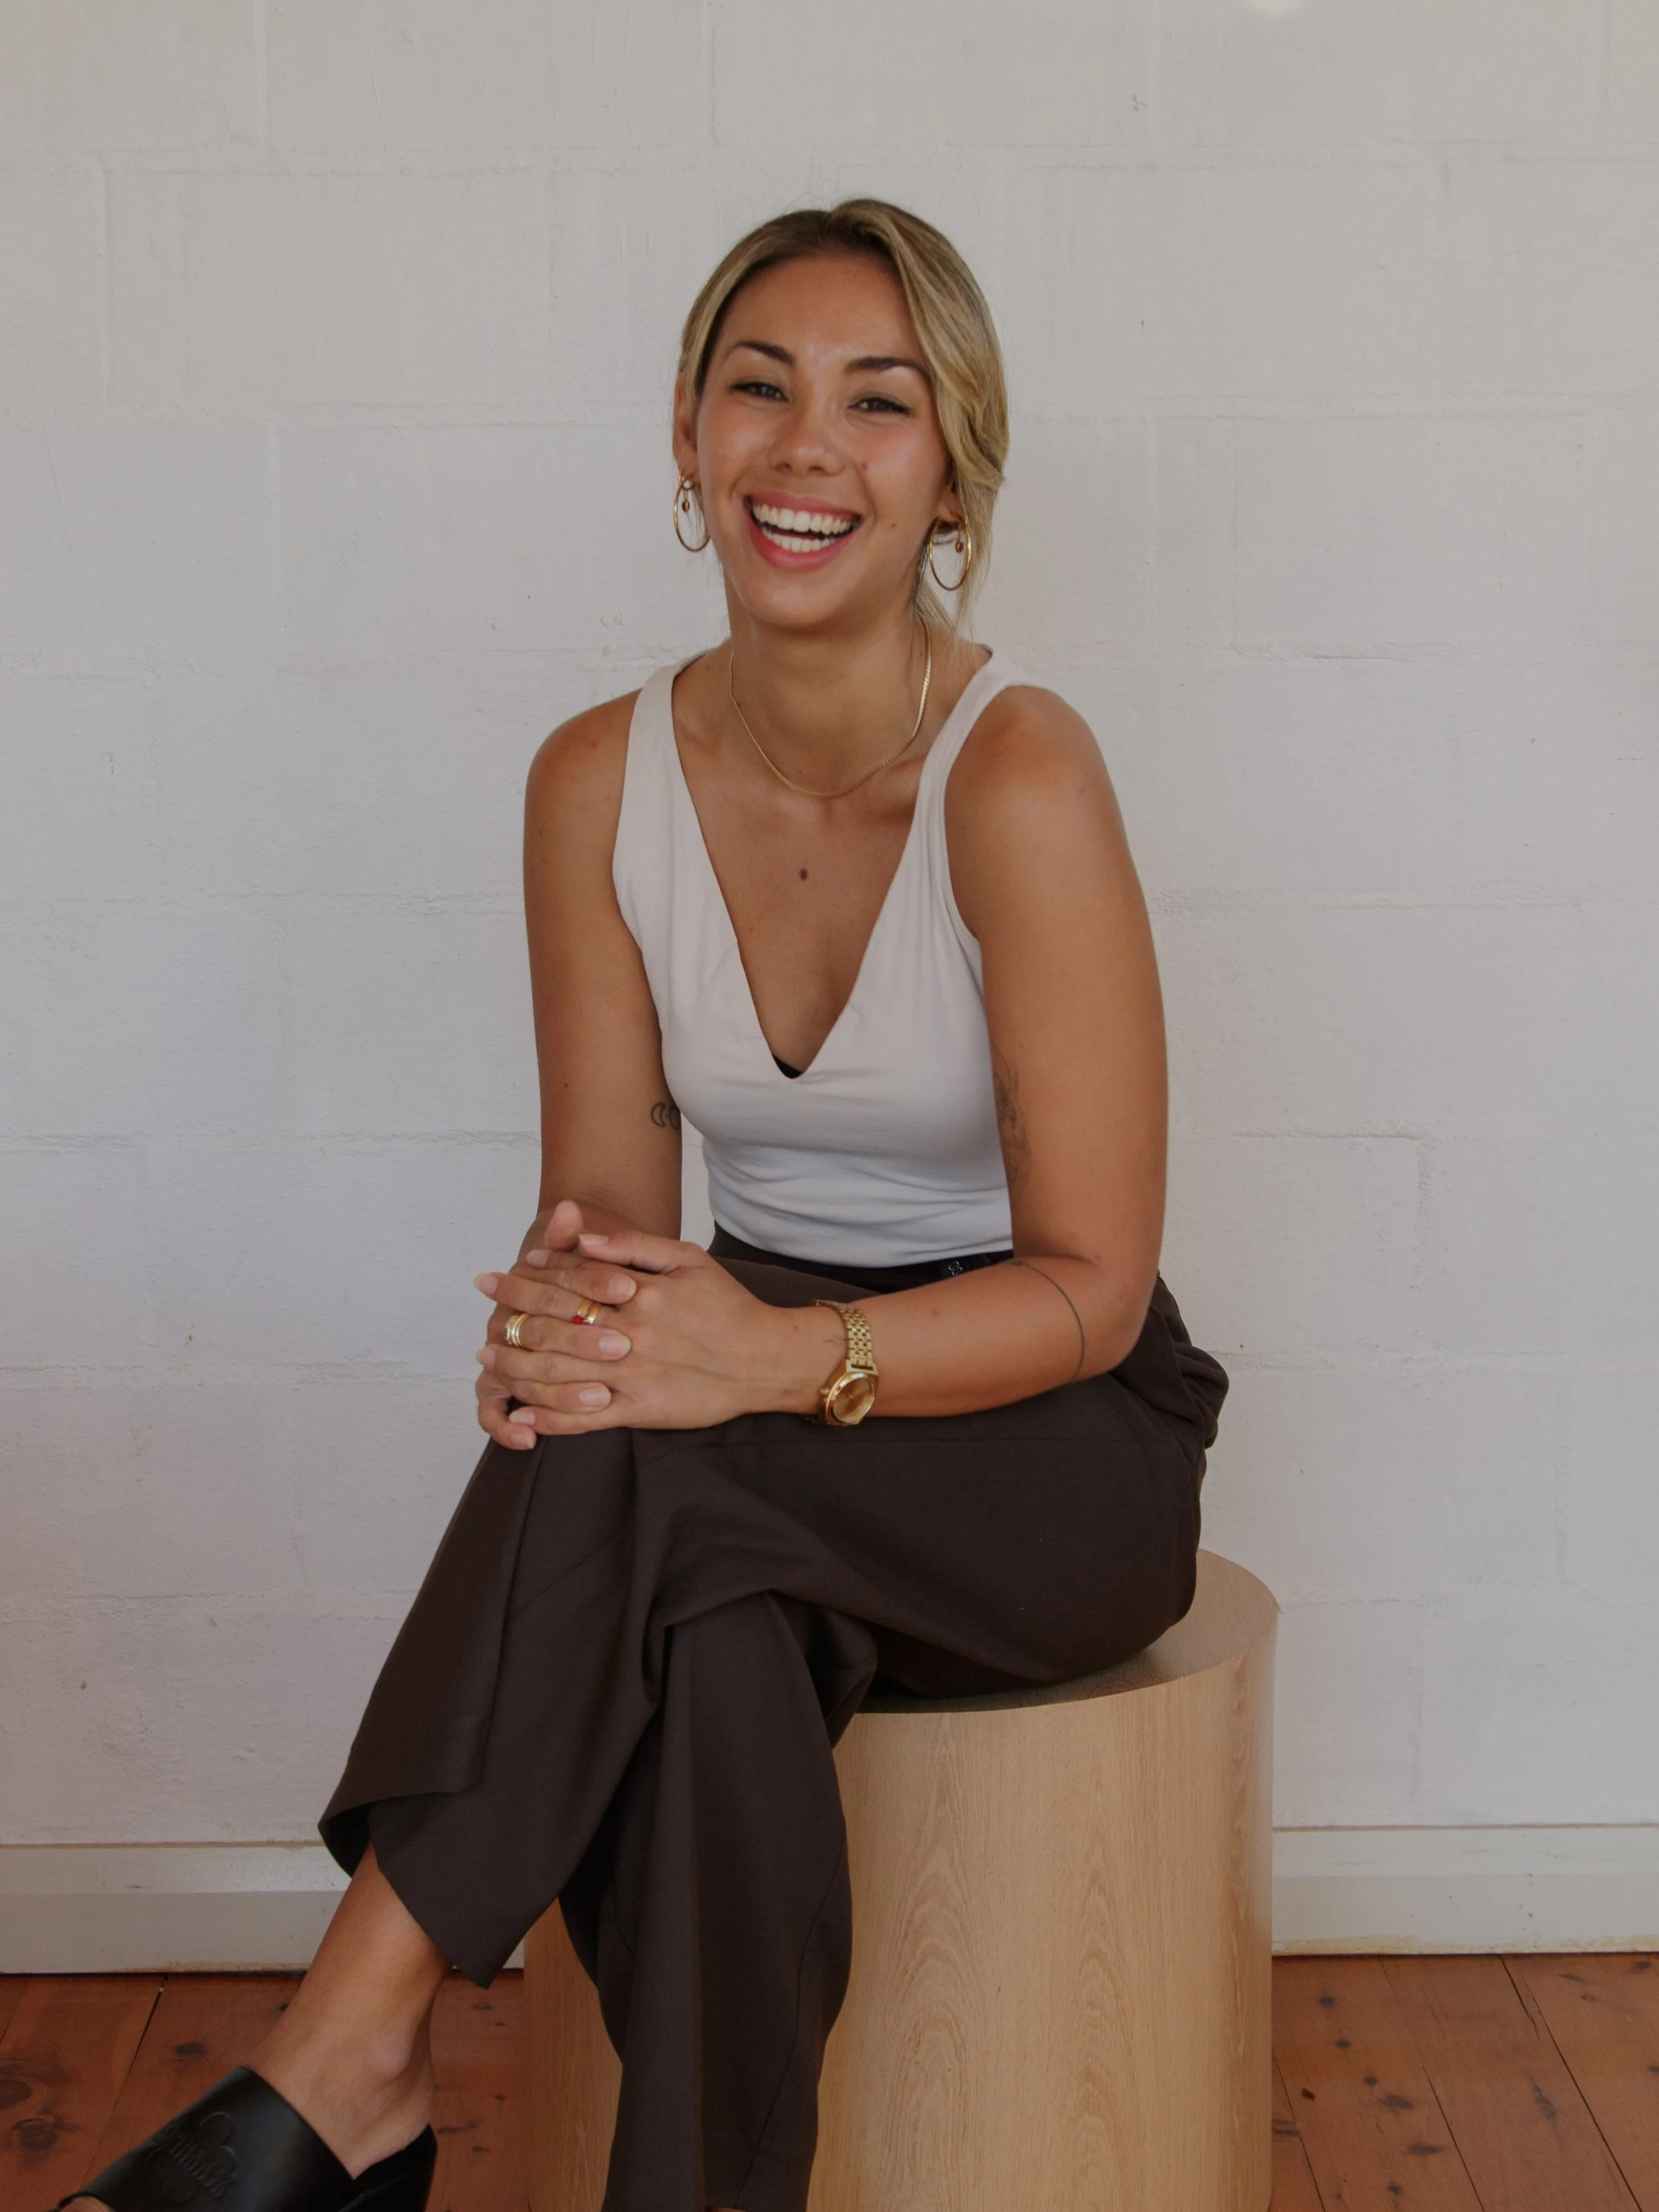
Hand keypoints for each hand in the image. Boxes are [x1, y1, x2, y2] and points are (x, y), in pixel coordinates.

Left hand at [476, 1223, 830, 1437]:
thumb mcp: (686, 1259)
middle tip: (484, 1309)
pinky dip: (553, 1417)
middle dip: (513, 1313)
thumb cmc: (727, 1305)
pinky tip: (524, 1413)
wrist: (765, 1358)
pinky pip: (588, 1417)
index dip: (533, 1274)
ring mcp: (634, 1375)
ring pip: (562, 1371)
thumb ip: (632, 1246)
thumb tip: (583, 1236)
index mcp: (640, 1293)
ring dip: (518, 1366)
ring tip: (488, 1358)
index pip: (572, 1280)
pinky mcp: (642, 1410)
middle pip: (556, 1323)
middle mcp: (632, 1334)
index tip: (505, 1271)